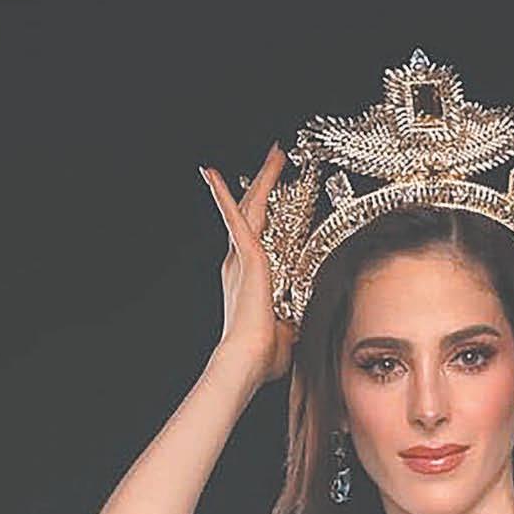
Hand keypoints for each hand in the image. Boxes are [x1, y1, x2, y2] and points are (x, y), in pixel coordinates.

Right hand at [199, 141, 294, 387]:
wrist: (248, 360)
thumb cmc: (263, 356)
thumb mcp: (287, 334)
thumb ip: (292, 323)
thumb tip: (300, 326)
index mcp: (249, 279)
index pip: (260, 238)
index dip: (268, 215)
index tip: (279, 198)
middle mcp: (240, 263)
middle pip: (254, 214)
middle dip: (265, 185)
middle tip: (277, 159)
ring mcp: (241, 258)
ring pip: (251, 207)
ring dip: (262, 179)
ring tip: (274, 153)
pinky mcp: (245, 257)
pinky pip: (235, 218)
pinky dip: (225, 195)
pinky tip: (213, 174)